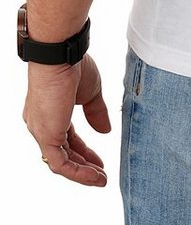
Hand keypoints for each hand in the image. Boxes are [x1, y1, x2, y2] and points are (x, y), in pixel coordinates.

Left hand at [22, 52, 110, 185]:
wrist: (61, 55)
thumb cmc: (72, 65)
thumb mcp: (90, 93)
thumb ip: (96, 113)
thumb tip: (105, 131)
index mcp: (50, 112)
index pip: (67, 138)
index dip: (84, 151)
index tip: (99, 159)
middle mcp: (42, 124)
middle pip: (64, 152)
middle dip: (84, 164)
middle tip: (101, 173)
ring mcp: (42, 131)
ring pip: (61, 162)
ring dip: (82, 173)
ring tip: (101, 179)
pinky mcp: (45, 136)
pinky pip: (59, 164)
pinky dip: (77, 172)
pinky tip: (93, 175)